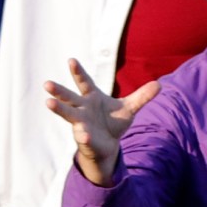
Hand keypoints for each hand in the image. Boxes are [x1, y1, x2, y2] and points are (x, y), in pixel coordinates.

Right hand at [43, 58, 158, 183]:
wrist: (109, 145)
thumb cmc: (113, 122)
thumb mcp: (129, 108)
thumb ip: (142, 97)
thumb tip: (159, 85)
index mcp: (91, 97)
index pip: (84, 82)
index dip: (78, 72)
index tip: (71, 61)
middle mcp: (82, 108)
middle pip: (69, 96)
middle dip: (58, 91)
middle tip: (47, 84)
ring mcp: (80, 124)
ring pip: (68, 114)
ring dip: (59, 109)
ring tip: (48, 103)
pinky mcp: (83, 139)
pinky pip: (83, 136)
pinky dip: (83, 136)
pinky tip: (83, 135)